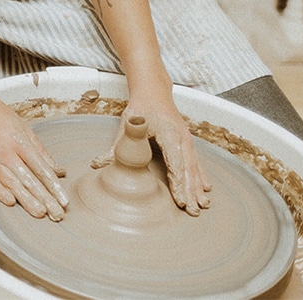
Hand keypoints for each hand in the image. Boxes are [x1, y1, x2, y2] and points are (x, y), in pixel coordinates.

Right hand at [0, 95, 68, 220]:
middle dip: (45, 199)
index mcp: (20, 142)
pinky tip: (12, 202)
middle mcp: (6, 152)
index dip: (54, 187)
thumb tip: (55, 170)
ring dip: (27, 200)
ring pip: (11, 184)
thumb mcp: (24, 128)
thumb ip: (39, 150)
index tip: (64, 201)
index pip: (42, 170)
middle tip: (57, 214)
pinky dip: (0, 192)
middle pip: (29, 180)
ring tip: (40, 213)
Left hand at [94, 102, 210, 215]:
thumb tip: (97, 164)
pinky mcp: (187, 141)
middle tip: (193, 212)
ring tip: (202, 206)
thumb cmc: (141, 107)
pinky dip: (201, 176)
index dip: (178, 183)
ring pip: (194, 167)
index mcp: (169, 135)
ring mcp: (187, 140)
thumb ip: (117, 146)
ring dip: (198, 187)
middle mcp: (182, 139)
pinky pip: (196, 162)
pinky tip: (206, 189)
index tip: (180, 201)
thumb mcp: (127, 123)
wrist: (154, 91)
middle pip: (188, 170)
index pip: (175, 163)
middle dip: (191, 192)